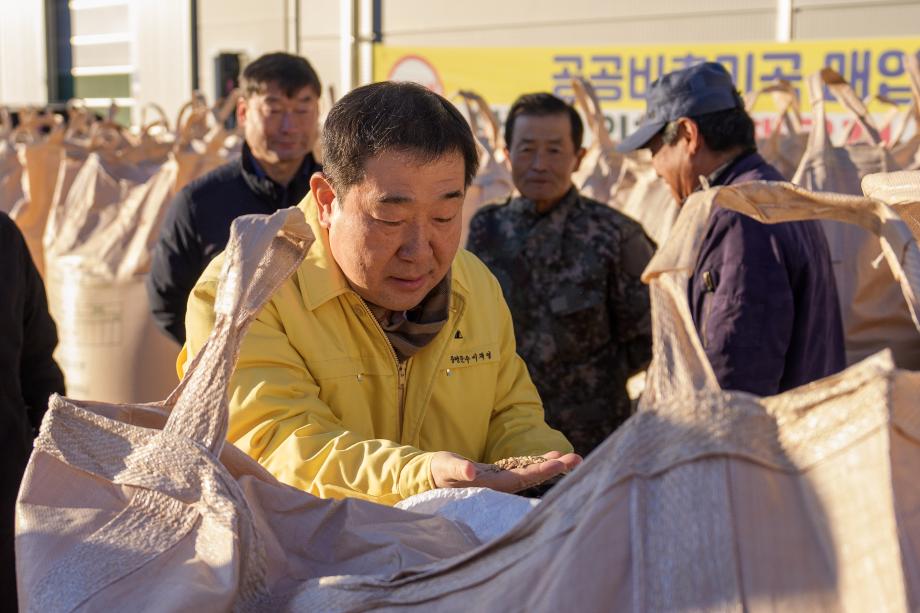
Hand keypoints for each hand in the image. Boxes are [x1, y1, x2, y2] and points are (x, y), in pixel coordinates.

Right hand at [430, 450, 581, 493]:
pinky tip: (552, 456)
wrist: (431, 476)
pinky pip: (524, 469)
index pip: (522, 479)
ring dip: (551, 465)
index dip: (541, 471)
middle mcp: (501, 486)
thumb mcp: (446, 467)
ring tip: (571, 457)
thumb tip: (472, 470)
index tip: (559, 462)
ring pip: (531, 473)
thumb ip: (459, 468)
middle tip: (577, 459)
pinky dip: (538, 462)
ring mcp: (502, 481)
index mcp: (491, 485)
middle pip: (533, 477)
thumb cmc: (438, 472)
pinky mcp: (500, 475)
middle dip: (555, 468)